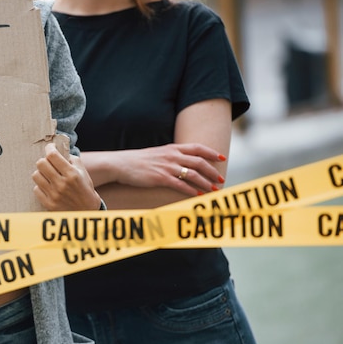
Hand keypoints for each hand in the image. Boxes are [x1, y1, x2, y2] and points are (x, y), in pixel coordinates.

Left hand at [33, 143, 101, 210]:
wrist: (86, 212)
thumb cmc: (85, 189)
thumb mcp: (83, 172)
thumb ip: (72, 159)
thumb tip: (59, 149)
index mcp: (72, 174)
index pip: (52, 155)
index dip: (49, 148)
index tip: (50, 148)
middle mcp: (62, 184)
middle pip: (41, 163)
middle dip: (44, 160)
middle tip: (49, 163)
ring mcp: (54, 195)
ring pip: (36, 175)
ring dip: (41, 173)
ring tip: (47, 175)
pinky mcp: (49, 204)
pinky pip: (36, 189)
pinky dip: (41, 186)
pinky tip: (47, 187)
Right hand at [101, 143, 225, 195]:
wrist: (121, 164)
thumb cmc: (138, 160)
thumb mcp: (157, 153)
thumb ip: (171, 155)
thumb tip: (183, 161)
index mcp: (172, 148)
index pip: (197, 148)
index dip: (211, 152)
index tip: (221, 157)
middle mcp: (172, 156)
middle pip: (199, 162)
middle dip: (212, 171)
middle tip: (220, 179)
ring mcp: (167, 167)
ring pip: (193, 174)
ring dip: (206, 182)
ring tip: (214, 189)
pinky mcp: (160, 178)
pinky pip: (181, 185)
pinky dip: (192, 190)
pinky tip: (198, 195)